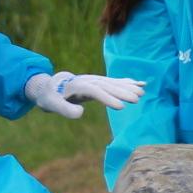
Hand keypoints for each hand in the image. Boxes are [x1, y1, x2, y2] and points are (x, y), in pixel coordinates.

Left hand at [24, 72, 146, 118]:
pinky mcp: (99, 82)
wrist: (50, 86)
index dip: (107, 98)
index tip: (120, 107)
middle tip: (137, 99)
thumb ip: (65, 110)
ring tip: (142, 93)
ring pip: (113, 82)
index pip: (94, 91)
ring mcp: (94, 80)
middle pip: (107, 85)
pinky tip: (141, 84)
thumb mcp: (51, 105)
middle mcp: (88, 80)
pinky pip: (115, 81)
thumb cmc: (50, 97)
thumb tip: (81, 113)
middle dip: (122, 91)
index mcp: (77, 85)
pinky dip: (128, 82)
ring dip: (128, 86)